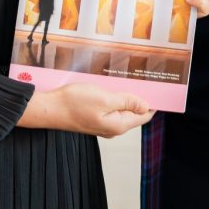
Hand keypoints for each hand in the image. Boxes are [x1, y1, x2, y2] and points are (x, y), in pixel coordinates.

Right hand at [17, 83, 154, 137]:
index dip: (152, 103)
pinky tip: (112, 88)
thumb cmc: (74, 104)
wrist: (49, 109)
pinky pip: (110, 108)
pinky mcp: (94, 118)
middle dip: (139, 99)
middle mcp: (112, 128)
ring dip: (126, 97)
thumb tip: (145, 105)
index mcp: (118, 125)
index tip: (158, 89)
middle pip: (133, 113)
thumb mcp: (104, 99)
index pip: (143, 116)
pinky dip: (114, 98)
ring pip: (121, 110)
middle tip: (144, 80)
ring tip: (128, 81)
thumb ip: (126, 102)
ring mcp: (102, 124)